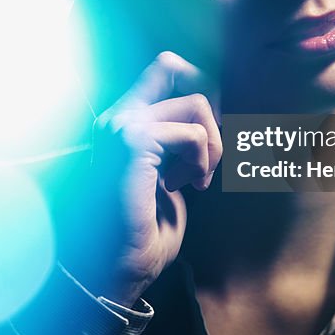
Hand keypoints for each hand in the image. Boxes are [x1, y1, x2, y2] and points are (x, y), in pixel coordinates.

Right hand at [65, 51, 221, 306]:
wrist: (118, 271)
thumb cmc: (144, 234)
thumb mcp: (173, 176)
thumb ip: (184, 144)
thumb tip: (217, 117)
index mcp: (123, 121)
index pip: (163, 66)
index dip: (196, 84)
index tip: (208, 132)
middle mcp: (116, 116)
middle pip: (172, 63)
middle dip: (205, 100)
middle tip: (209, 146)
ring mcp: (121, 126)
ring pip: (194, 100)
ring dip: (212, 144)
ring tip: (196, 178)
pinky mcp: (132, 143)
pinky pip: (193, 134)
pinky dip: (203, 160)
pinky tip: (187, 186)